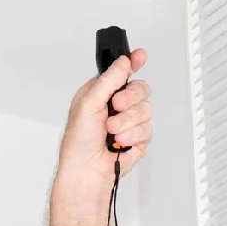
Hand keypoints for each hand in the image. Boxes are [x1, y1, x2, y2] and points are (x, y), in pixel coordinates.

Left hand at [56, 49, 151, 187]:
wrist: (87, 170)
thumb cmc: (78, 140)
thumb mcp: (89, 103)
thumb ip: (108, 80)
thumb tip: (124, 61)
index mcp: (103, 91)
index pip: (123, 71)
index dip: (134, 62)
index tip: (141, 55)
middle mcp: (117, 104)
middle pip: (141, 88)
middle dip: (130, 98)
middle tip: (116, 106)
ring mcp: (129, 120)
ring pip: (146, 109)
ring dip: (127, 121)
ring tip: (111, 130)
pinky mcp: (138, 138)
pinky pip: (147, 129)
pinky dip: (132, 136)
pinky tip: (119, 142)